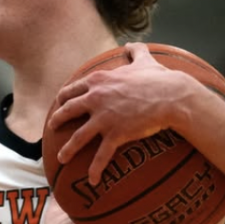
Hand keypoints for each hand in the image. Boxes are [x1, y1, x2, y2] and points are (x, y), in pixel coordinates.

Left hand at [49, 42, 197, 183]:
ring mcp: (104, 118)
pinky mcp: (115, 134)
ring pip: (78, 137)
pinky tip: (92, 180)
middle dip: (57, 120)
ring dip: (68, 150)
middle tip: (51, 128)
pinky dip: (95, 169)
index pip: (72, 90)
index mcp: (98, 81)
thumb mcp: (144, 60)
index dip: (63, 98)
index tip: (59, 104)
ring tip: (61, 158)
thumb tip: (132, 43)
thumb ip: (135, 51)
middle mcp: (96, 99)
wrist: (172, 96)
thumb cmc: (159, 78)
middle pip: (68, 111)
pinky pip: (101, 155)